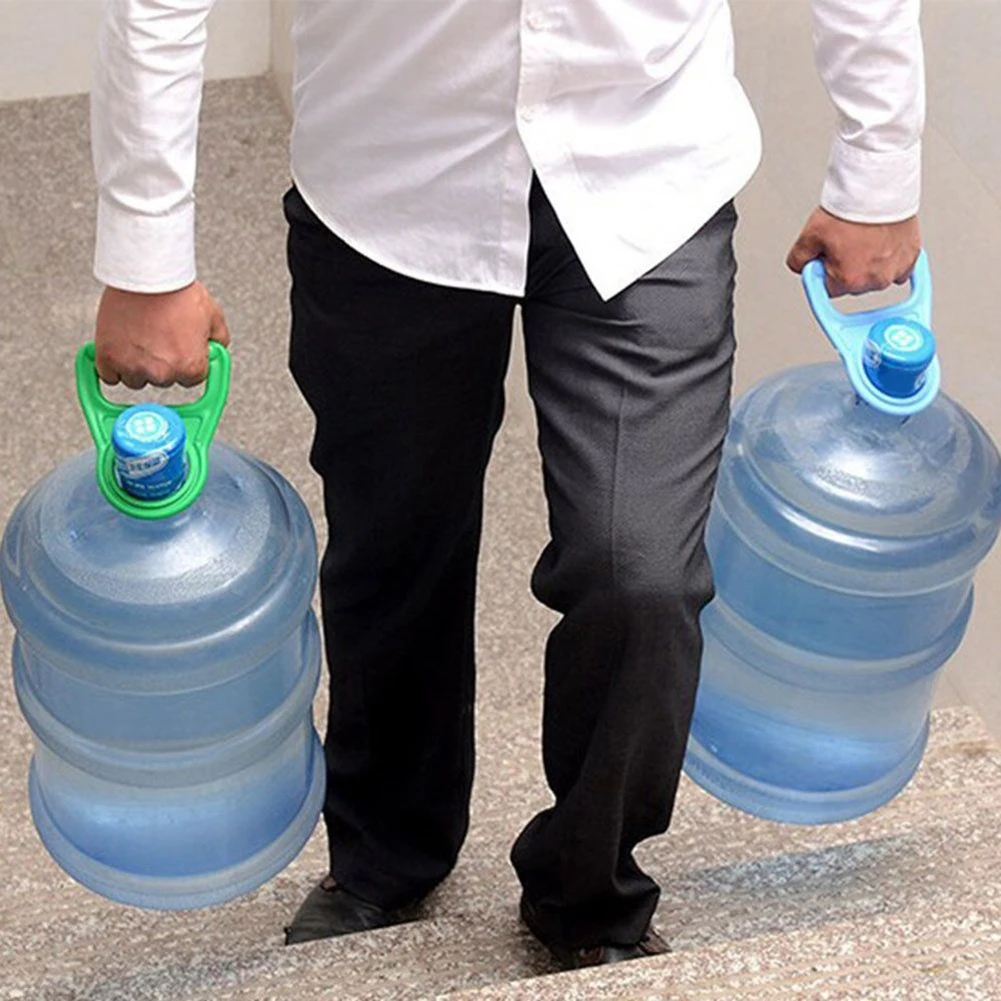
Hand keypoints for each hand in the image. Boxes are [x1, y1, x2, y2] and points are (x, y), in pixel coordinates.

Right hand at [94, 280, 230, 388]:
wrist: (147, 275)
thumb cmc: (177, 292)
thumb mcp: (213, 316)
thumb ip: (218, 340)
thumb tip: (214, 352)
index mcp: (190, 368)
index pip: (191, 380)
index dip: (185, 361)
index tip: (179, 347)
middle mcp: (162, 373)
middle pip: (162, 381)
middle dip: (161, 363)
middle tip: (157, 336)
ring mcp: (133, 367)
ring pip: (135, 380)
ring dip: (136, 365)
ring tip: (139, 338)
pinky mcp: (107, 358)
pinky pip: (109, 376)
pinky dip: (112, 366)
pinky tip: (119, 349)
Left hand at [786, 208, 921, 296]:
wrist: (879, 187)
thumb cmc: (850, 210)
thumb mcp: (809, 235)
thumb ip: (798, 260)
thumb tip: (801, 268)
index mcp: (849, 280)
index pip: (829, 290)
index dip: (824, 271)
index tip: (825, 259)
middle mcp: (875, 280)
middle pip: (853, 283)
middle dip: (846, 266)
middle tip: (845, 241)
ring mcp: (896, 270)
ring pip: (875, 276)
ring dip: (868, 263)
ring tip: (863, 237)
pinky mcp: (911, 258)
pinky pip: (897, 267)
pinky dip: (888, 258)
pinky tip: (879, 242)